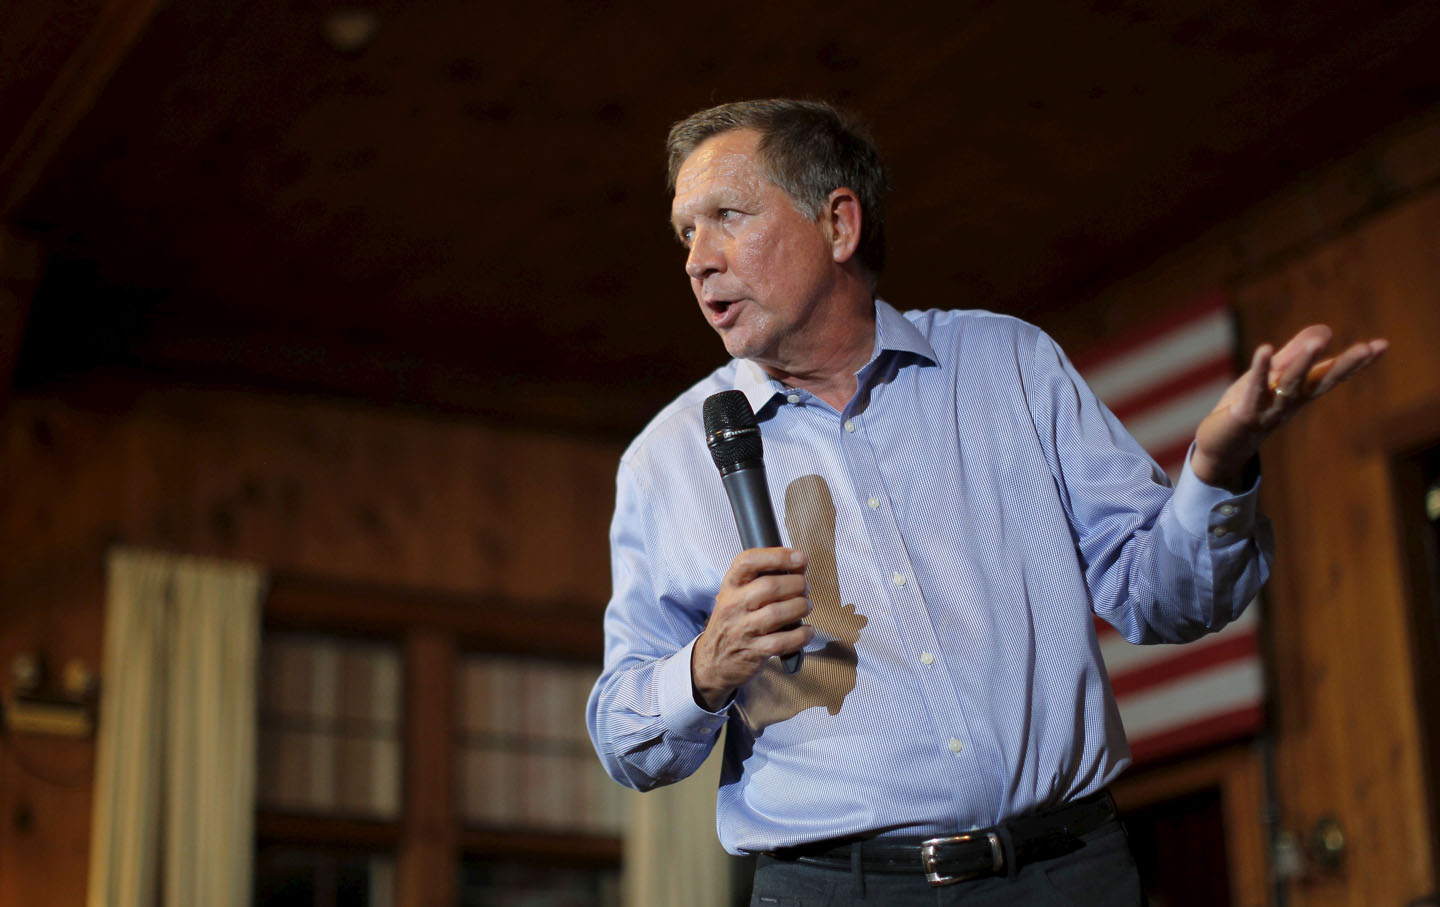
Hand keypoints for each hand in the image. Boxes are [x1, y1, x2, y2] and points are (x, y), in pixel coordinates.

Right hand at [691, 547, 812, 710]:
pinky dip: (801, 635)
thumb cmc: (732, 622)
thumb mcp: (736, 595)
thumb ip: (760, 579)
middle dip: (797, 584)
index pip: (749, 561)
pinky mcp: (754, 651)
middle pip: (769, 586)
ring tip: (805, 606)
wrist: (713, 660)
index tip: (799, 558)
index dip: (778, 556)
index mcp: (730, 586)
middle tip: (805, 587)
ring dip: (801, 606)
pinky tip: (806, 630)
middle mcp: (734, 605)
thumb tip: (797, 567)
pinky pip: (783, 641)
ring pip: (777, 613)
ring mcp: (742, 629)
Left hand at [1192, 324, 1387, 487]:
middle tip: (1369, 348)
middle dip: (1345, 366)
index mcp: (1299, 392)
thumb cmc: (1249, 407)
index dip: (1356, 361)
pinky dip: (1260, 370)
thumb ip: (1295, 353)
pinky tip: (1264, 349)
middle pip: (1320, 381)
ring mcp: (1269, 410)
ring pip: (1290, 385)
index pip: (1331, 374)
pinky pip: (1255, 390)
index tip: (1382, 345)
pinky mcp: (1245, 414)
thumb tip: (1327, 329)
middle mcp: (1290, 402)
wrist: (1220, 447)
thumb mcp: (1272, 376)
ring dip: (1304, 364)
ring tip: (1319, 342)